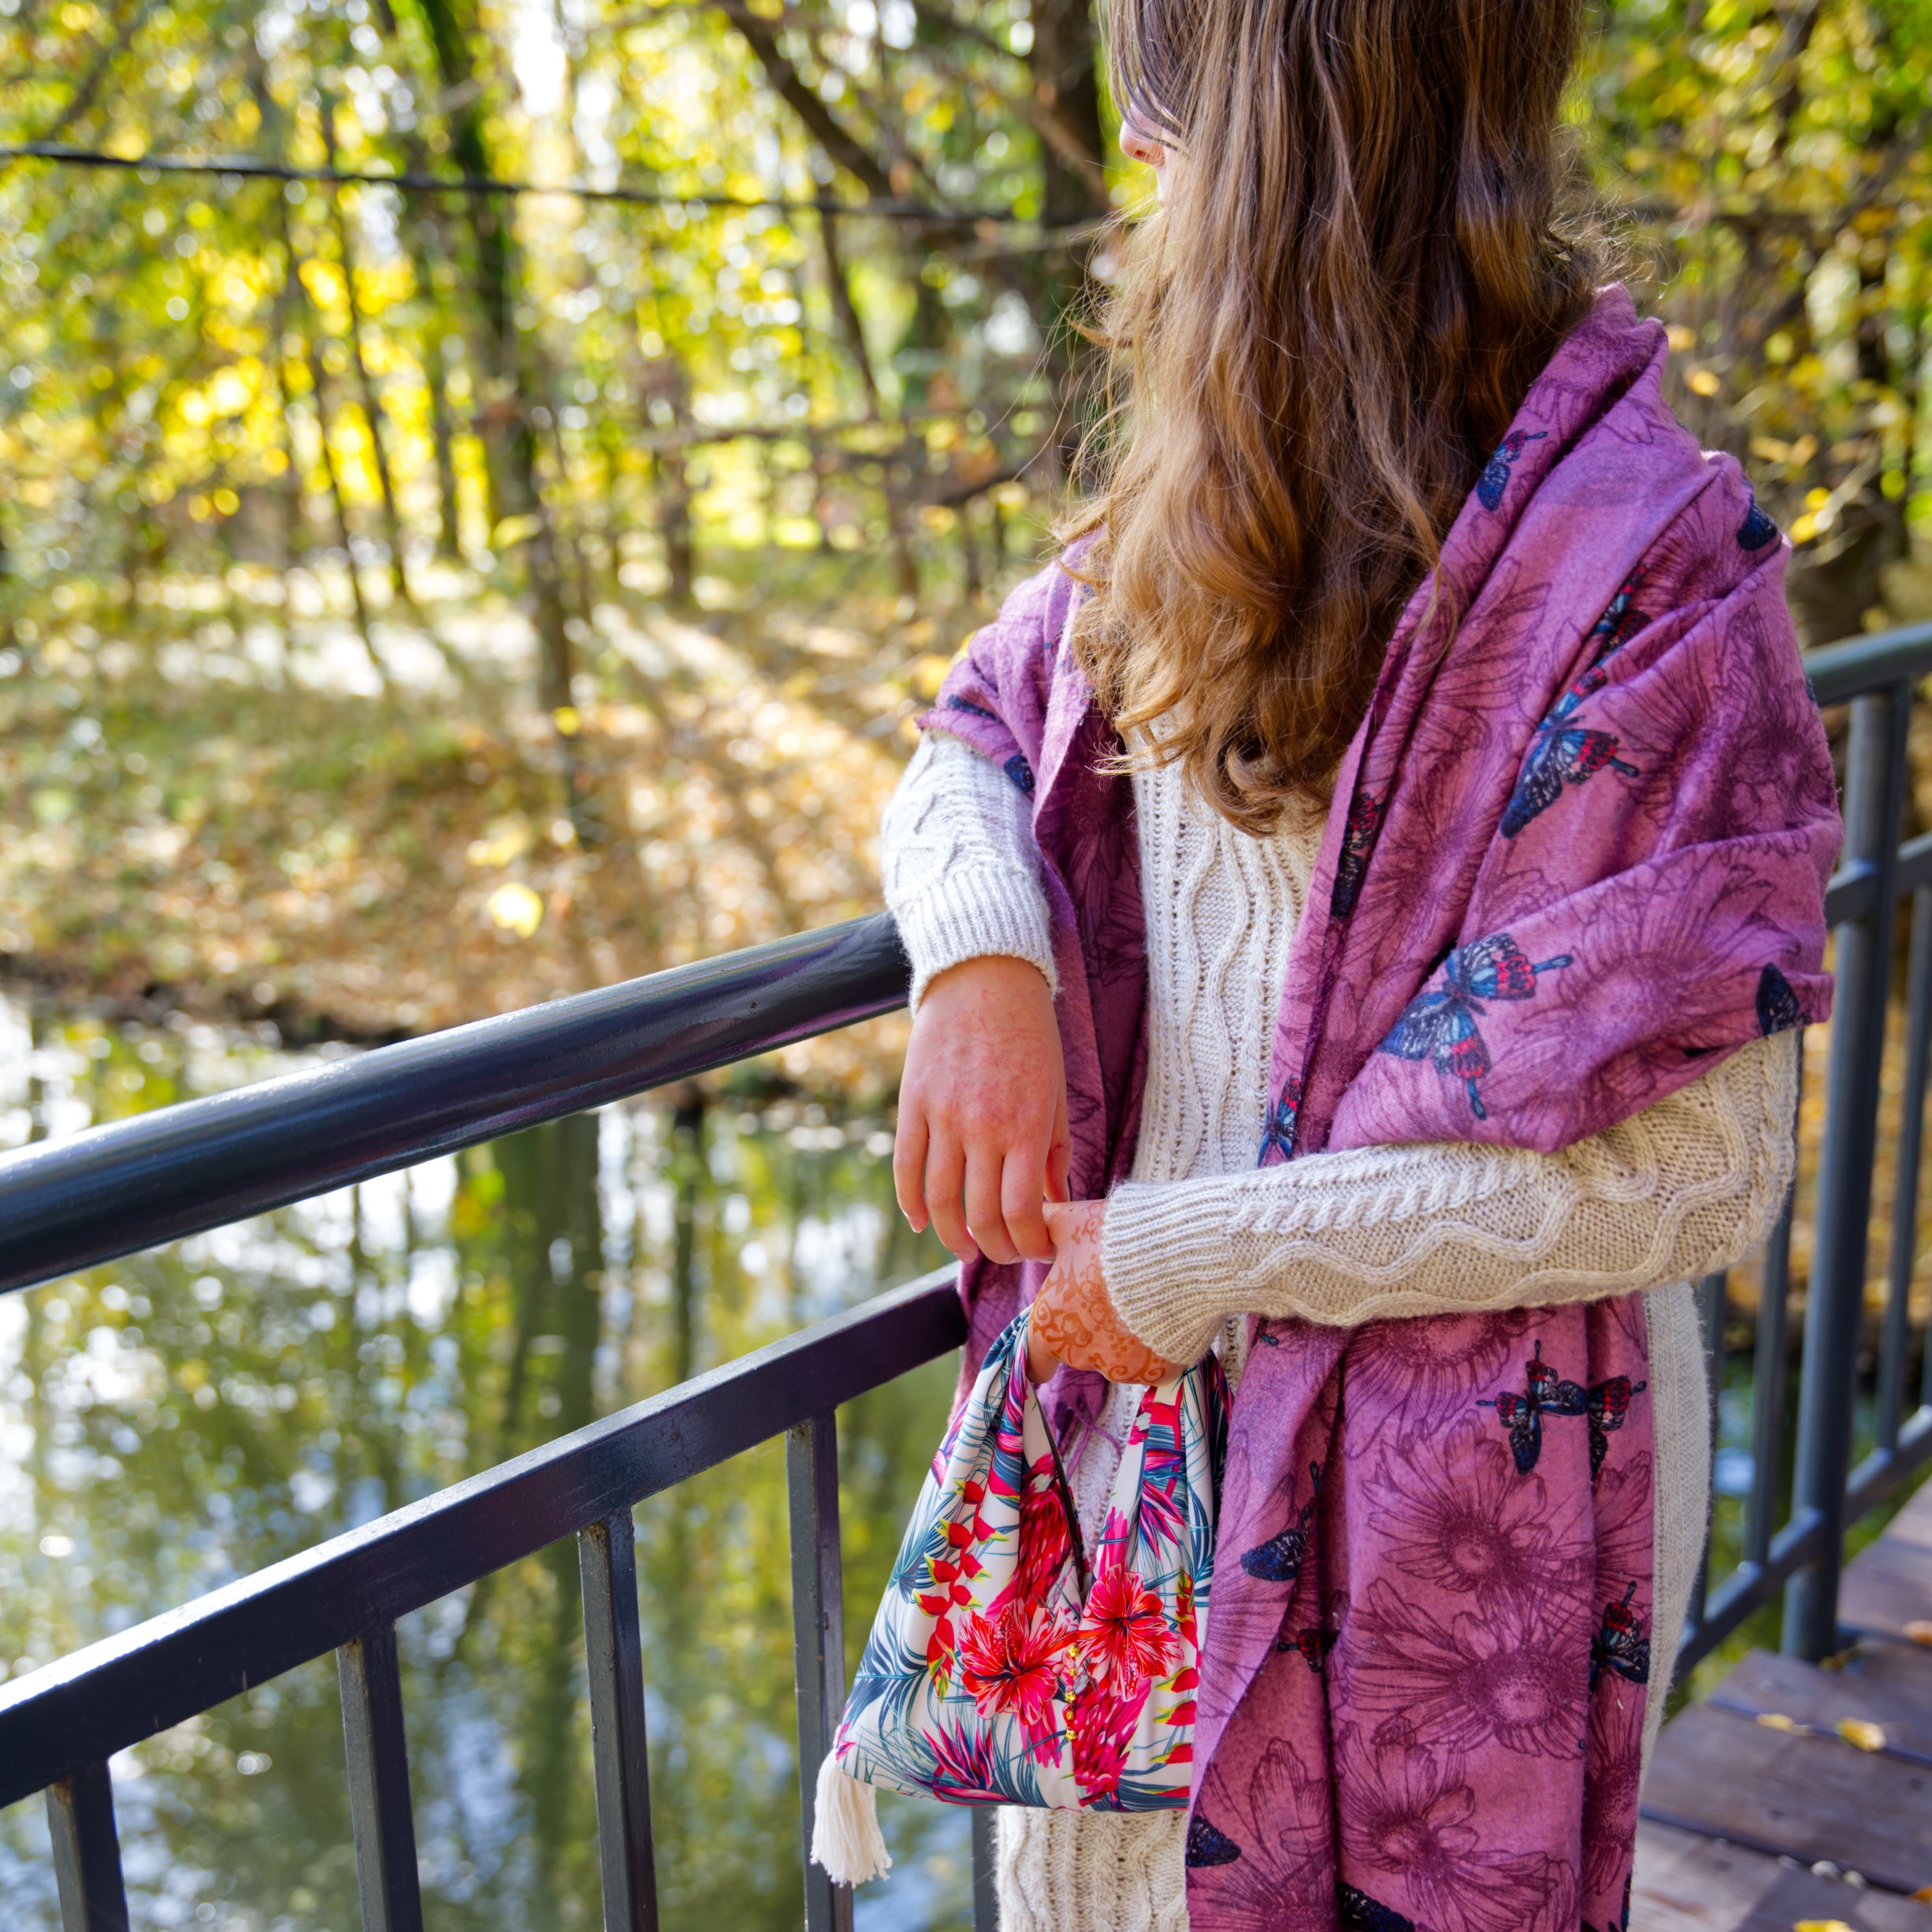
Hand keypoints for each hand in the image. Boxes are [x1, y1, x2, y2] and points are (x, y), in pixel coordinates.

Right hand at [894, 956, 1071, 1264]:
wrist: (984, 977)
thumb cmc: (1030, 1035)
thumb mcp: (1054, 1094)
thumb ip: (1054, 1153)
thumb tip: (1057, 1204)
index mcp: (1025, 1127)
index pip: (1023, 1213)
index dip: (1031, 1244)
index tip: (1040, 1249)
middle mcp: (982, 1128)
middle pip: (982, 1217)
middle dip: (996, 1249)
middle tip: (1005, 1253)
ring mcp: (942, 1118)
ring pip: (940, 1202)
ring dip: (953, 1238)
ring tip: (967, 1248)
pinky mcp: (913, 1104)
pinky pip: (906, 1168)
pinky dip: (911, 1204)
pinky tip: (922, 1222)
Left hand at [1025, 1200, 1182, 1384]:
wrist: (1181, 1255)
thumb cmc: (1116, 1239)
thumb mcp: (1070, 1224)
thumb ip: (1043, 1230)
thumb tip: (1032, 1229)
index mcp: (1050, 1326)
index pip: (1034, 1363)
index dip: (1042, 1356)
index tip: (1057, 1344)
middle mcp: (1080, 1355)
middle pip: (1081, 1352)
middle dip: (1093, 1330)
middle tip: (1115, 1295)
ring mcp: (1121, 1369)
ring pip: (1118, 1357)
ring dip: (1126, 1337)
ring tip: (1146, 1299)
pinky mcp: (1158, 1374)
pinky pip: (1154, 1363)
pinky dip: (1158, 1345)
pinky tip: (1167, 1315)